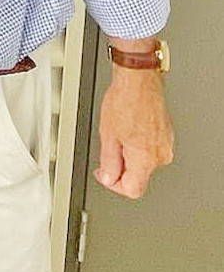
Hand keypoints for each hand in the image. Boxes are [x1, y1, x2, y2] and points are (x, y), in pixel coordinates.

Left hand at [94, 66, 173, 198]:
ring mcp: (166, 145)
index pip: (133, 190)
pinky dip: (137, 146)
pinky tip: (128, 130)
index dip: (114, 185)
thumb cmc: (124, 102)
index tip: (104, 174)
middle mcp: (161, 155)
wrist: (138, 81)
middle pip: (138, 177)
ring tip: (118, 134)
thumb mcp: (107, 135)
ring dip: (128, 156)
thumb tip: (109, 178)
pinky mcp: (167, 136)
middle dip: (120, 168)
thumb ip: (108, 162)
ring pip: (144, 163)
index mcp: (146, 158)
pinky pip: (150, 150)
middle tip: (108, 150)